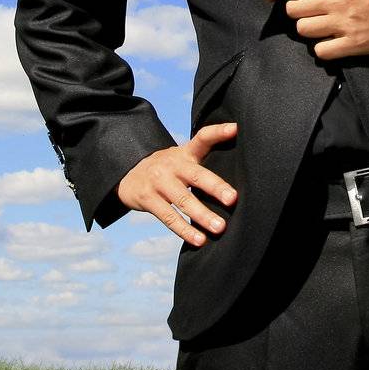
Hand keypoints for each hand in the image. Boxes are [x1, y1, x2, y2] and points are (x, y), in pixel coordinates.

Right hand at [116, 122, 238, 245]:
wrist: (127, 174)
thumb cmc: (167, 169)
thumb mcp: (182, 157)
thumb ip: (204, 159)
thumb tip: (241, 171)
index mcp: (184, 153)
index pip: (202, 138)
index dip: (218, 132)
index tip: (235, 129)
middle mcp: (172, 165)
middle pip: (196, 175)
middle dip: (215, 187)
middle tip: (232, 199)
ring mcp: (158, 182)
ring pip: (183, 200)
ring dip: (202, 215)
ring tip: (220, 227)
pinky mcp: (148, 199)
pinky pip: (169, 217)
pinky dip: (185, 230)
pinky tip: (199, 240)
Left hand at [262, 0, 368, 59]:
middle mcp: (338, 2)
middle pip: (295, 9)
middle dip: (297, 8)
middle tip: (309, 7)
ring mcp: (345, 25)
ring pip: (305, 30)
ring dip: (308, 26)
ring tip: (320, 22)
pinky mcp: (354, 45)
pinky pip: (322, 51)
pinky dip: (322, 46)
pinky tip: (331, 39)